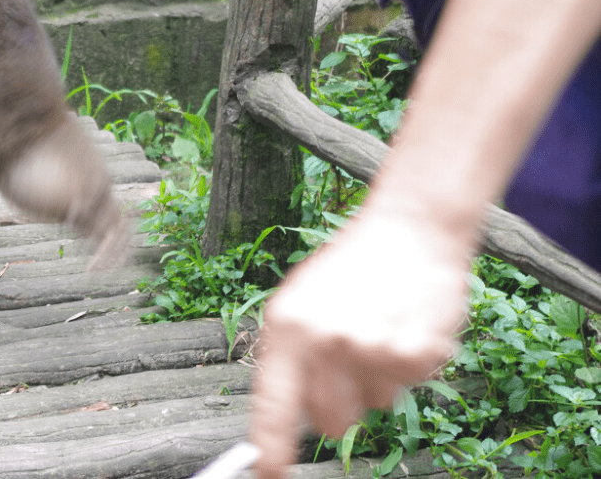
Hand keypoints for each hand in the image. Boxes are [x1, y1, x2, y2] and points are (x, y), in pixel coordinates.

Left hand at [249, 208, 472, 478]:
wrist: (409, 229)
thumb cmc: (351, 266)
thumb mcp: (299, 301)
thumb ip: (288, 355)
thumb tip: (283, 415)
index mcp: (287, 327)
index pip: (273, 406)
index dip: (271, 450)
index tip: (269, 475)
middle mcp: (325, 341)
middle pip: (329, 421)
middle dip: (338, 406)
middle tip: (346, 365)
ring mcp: (371, 349)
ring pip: (373, 405)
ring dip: (375, 379)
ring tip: (376, 329)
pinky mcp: (414, 354)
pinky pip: (408, 386)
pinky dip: (408, 364)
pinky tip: (403, 327)